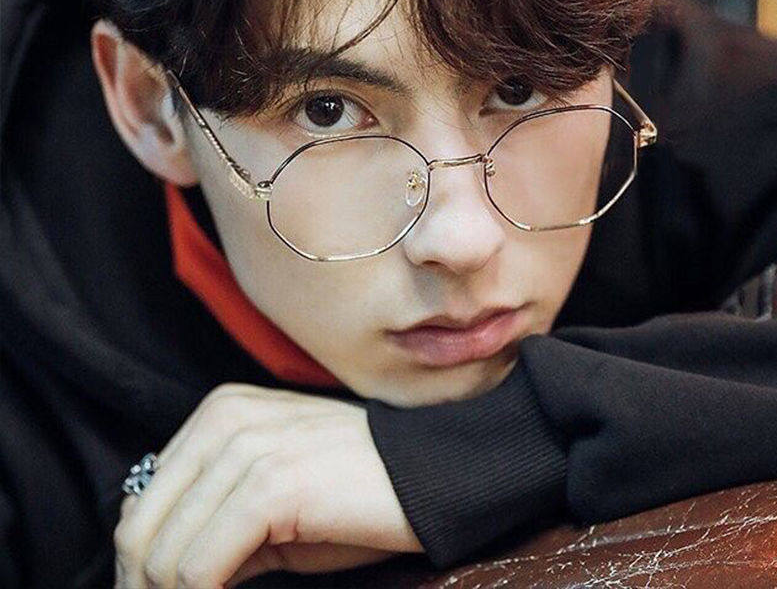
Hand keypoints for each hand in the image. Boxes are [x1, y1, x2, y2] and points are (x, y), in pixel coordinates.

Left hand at [113, 383, 423, 587]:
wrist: (427, 474)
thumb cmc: (352, 493)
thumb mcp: (269, 501)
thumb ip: (211, 522)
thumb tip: (151, 572)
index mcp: (220, 413)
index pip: (143, 500)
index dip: (140, 565)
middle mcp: (224, 420)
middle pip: (140, 526)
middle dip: (143, 586)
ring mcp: (246, 448)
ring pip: (162, 552)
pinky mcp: (269, 485)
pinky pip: (198, 566)